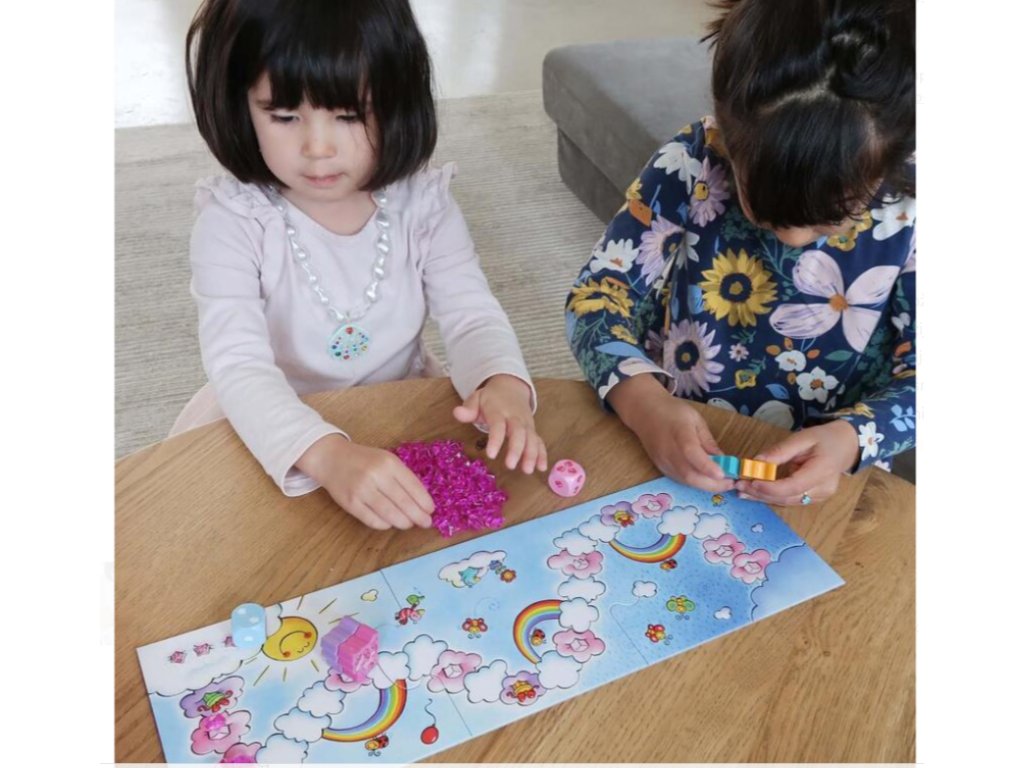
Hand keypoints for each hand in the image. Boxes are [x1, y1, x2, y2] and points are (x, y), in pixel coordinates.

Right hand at [296, 435, 434, 529]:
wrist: (331, 458)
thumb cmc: (364, 460)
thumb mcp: (385, 459)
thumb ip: (402, 476)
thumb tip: (421, 501)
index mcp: (389, 462)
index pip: (413, 486)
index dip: (424, 501)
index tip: (431, 511)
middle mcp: (376, 476)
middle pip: (403, 502)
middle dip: (418, 516)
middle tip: (425, 523)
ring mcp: (362, 490)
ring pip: (389, 513)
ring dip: (403, 522)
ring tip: (409, 524)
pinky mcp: (350, 503)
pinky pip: (372, 520)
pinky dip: (384, 525)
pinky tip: (389, 523)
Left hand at [452, 374, 547, 472]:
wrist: (511, 387)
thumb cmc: (490, 398)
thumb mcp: (476, 398)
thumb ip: (468, 409)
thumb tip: (457, 413)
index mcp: (498, 410)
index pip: (498, 425)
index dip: (496, 439)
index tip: (491, 454)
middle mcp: (515, 417)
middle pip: (519, 432)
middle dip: (517, 449)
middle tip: (511, 465)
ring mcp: (526, 424)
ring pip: (531, 438)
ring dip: (532, 454)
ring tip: (527, 470)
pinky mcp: (532, 430)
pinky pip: (539, 441)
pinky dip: (542, 454)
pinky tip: (541, 468)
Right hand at [607, 374, 733, 492]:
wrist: (644, 412)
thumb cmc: (672, 411)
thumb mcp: (695, 419)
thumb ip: (708, 440)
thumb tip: (723, 459)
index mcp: (679, 433)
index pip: (692, 453)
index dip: (707, 466)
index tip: (724, 475)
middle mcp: (669, 451)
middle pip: (689, 475)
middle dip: (712, 484)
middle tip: (730, 483)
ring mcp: (663, 462)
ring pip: (685, 481)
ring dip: (705, 486)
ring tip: (722, 483)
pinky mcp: (661, 468)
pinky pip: (680, 479)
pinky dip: (695, 482)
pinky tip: (706, 479)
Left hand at [736, 420, 858, 505]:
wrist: (847, 446)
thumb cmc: (825, 438)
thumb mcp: (803, 438)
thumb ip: (780, 451)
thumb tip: (756, 461)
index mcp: (823, 471)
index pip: (794, 486)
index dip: (771, 487)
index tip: (751, 481)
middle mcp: (823, 489)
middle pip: (788, 497)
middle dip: (761, 493)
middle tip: (739, 485)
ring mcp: (820, 497)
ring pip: (787, 502)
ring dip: (763, 497)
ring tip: (742, 490)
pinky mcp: (814, 499)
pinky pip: (790, 500)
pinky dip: (772, 496)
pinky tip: (756, 491)